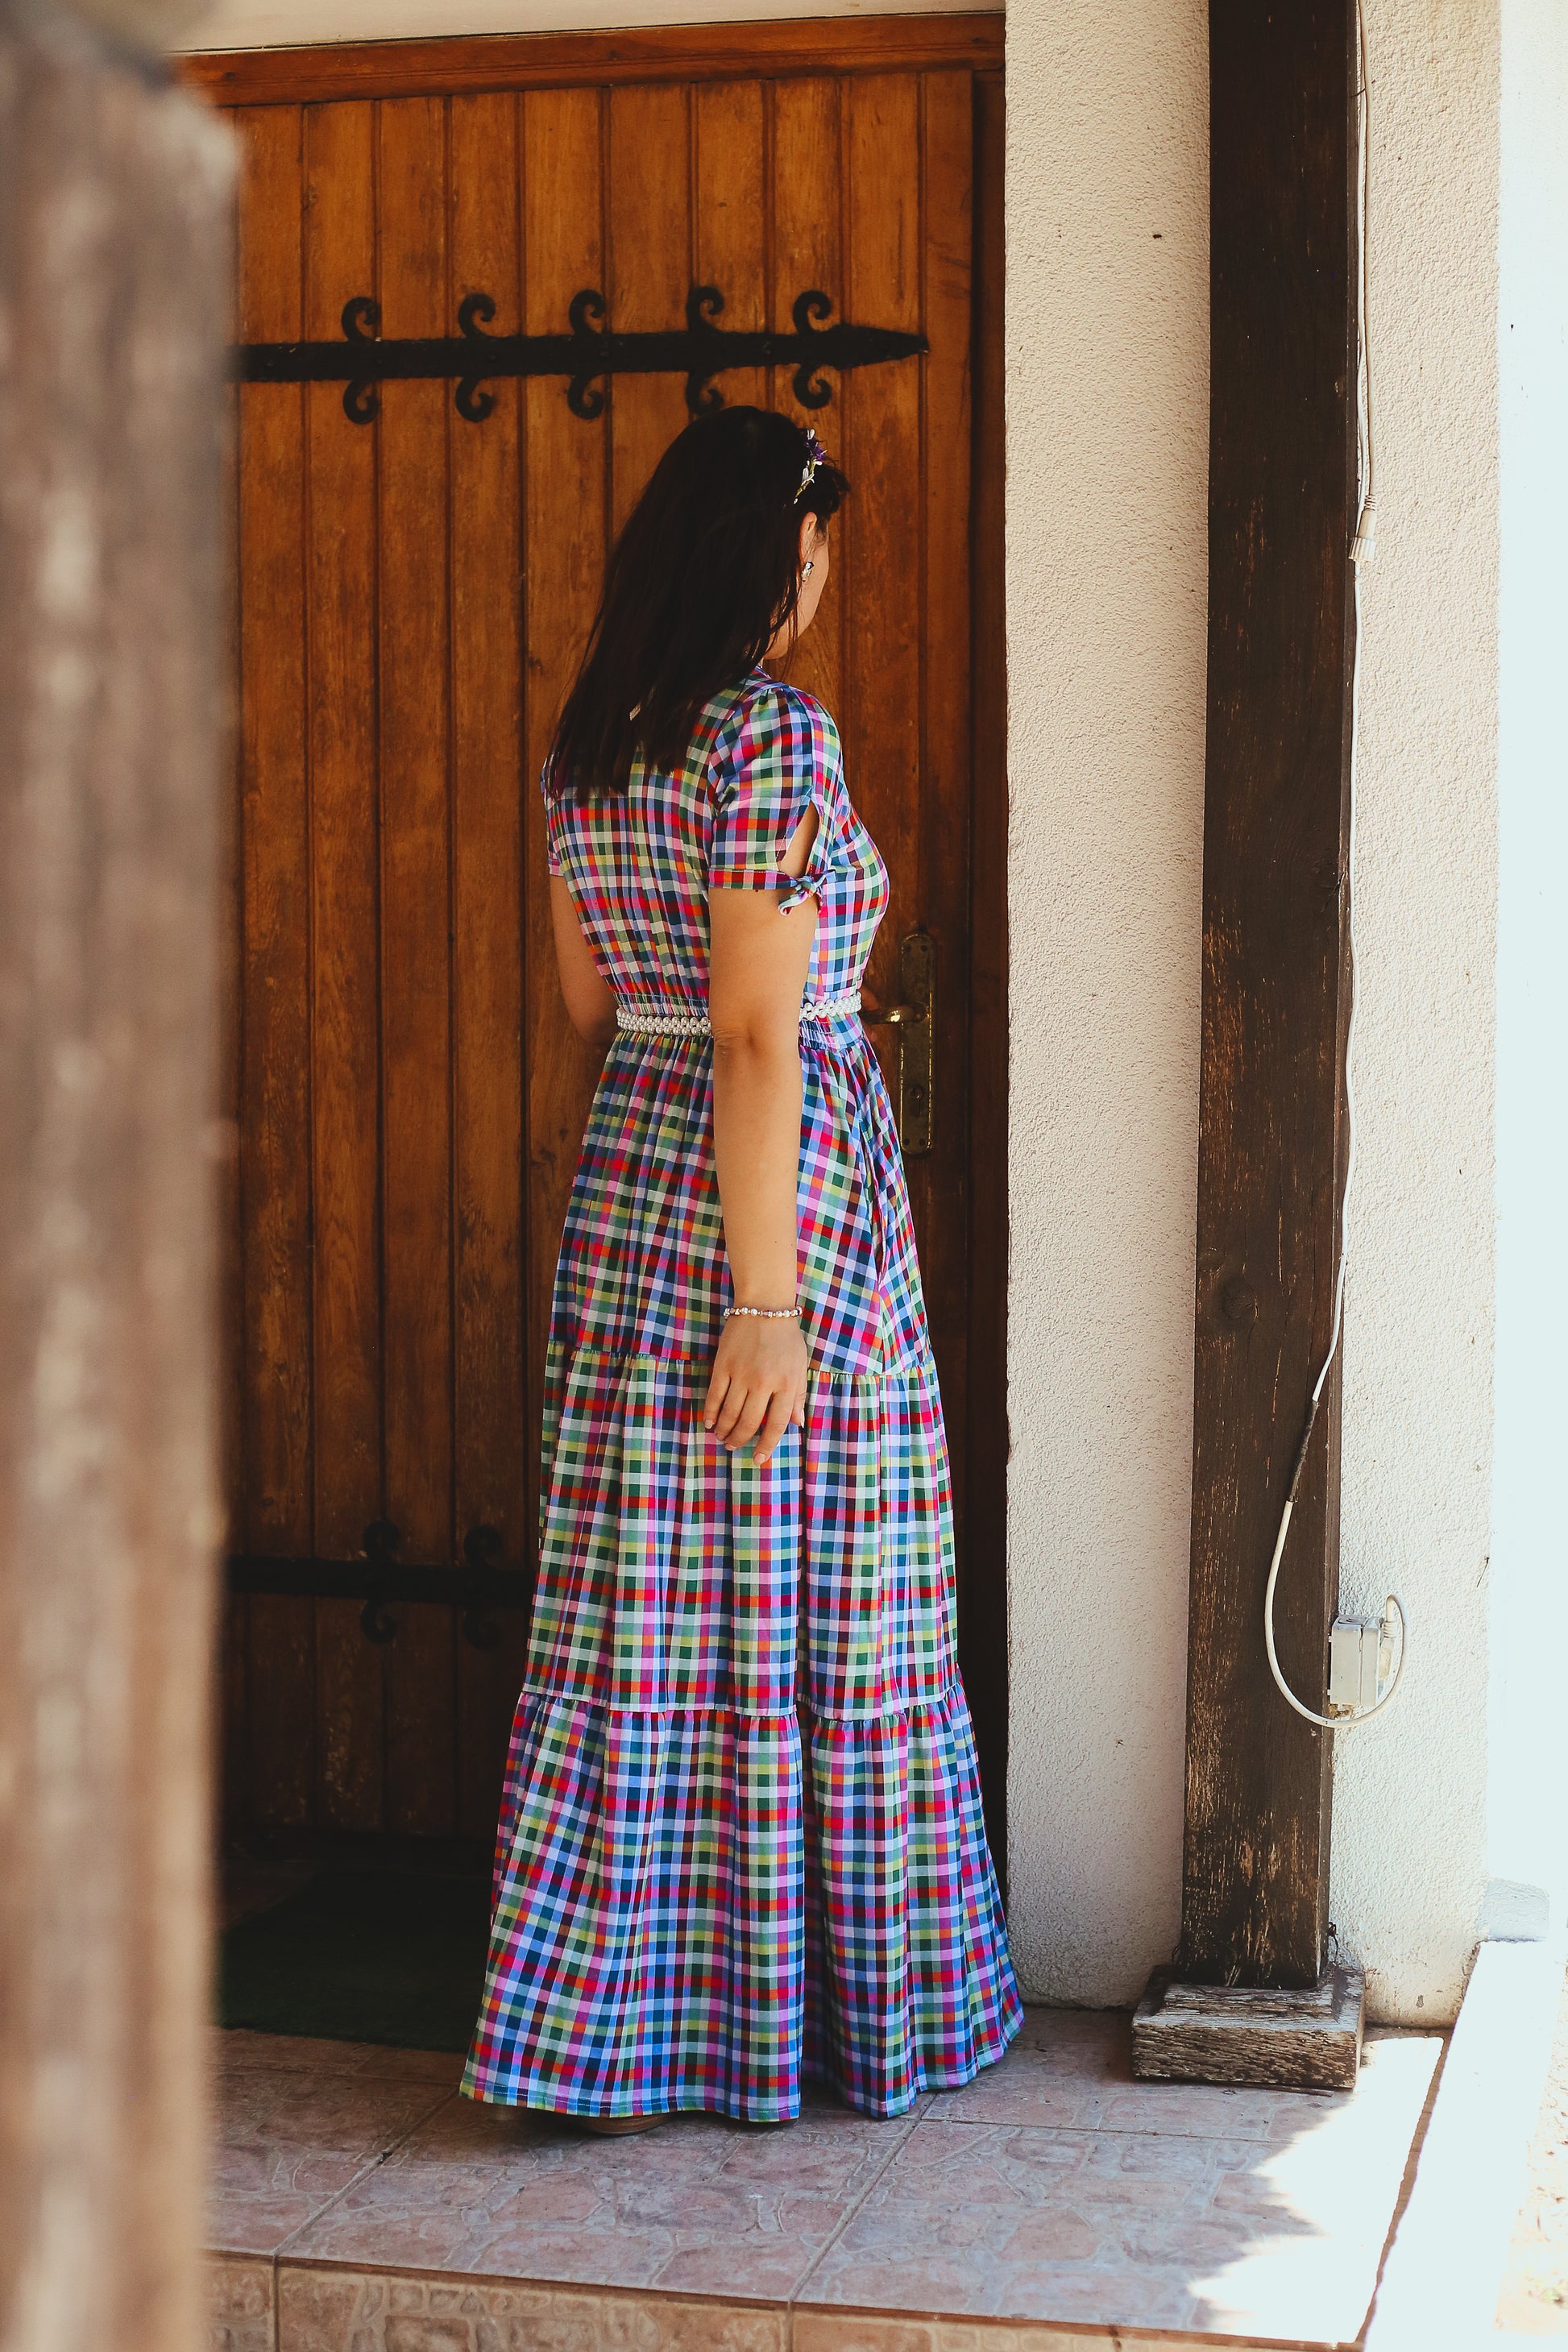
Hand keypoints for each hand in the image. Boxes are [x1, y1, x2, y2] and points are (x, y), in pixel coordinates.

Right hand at [702, 1315, 808, 1466]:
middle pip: (750, 1422)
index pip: (776, 1424)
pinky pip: (715, 1395)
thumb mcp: (799, 1366)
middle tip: (733, 1447)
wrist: (764, 1306)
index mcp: (787, 1384)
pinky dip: (711, 1412)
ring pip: (730, 1413)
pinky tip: (709, 1422)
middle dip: (741, 1439)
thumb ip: (798, 1396)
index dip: (767, 1445)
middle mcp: (764, 1382)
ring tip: (722, 1438)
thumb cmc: (786, 1338)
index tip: (758, 1458)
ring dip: (725, 1429)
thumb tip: (797, 1424)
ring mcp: (741, 1374)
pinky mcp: (723, 1364)